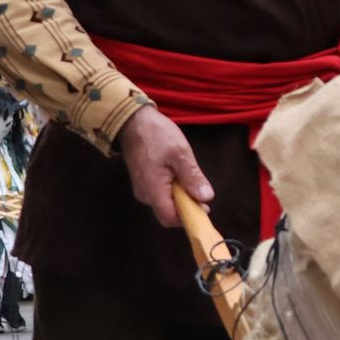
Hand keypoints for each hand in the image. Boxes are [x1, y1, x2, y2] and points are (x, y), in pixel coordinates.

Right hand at [117, 106, 212, 227]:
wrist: (133, 121)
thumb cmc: (157, 135)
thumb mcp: (180, 153)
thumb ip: (192, 177)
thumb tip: (206, 197)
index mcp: (152, 190)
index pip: (169, 218)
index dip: (188, 217)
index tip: (205, 207)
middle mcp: (144, 194)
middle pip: (168, 211)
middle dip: (187, 204)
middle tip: (199, 187)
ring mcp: (142, 188)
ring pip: (166, 201)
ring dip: (181, 194)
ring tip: (188, 173)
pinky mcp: (143, 180)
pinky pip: (161, 191)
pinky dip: (173, 187)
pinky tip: (179, 171)